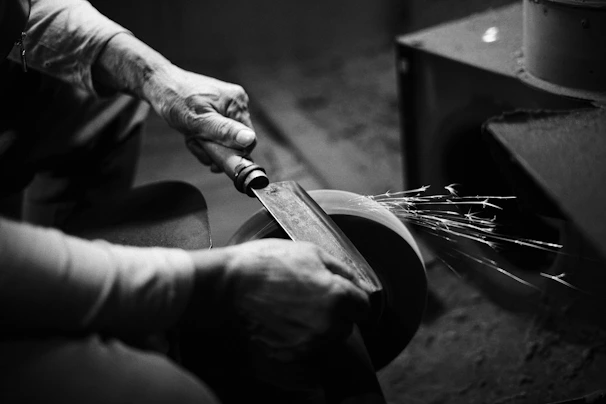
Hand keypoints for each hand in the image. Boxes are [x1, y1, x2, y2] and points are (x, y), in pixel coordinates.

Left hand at [150, 67, 255, 170]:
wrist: (159, 84)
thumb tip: (249, 139)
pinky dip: (203, 137)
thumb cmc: (175, 98)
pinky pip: (216, 132)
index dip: (233, 153)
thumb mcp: (199, 121)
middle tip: (196, 142)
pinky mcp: (218, 109)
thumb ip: (225, 131)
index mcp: (237, 102)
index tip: (213, 158)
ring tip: (191, 136)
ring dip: (206, 144)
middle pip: (235, 141)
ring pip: (223, 139)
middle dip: (214, 147)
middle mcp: (236, 102)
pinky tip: (192, 133)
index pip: (248, 139)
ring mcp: (227, 105)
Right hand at [186, 239, 369, 361]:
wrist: (229, 284)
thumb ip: (342, 269)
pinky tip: (284, 319)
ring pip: (327, 338)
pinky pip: (307, 348)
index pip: (363, 307)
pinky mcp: (290, 354)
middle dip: (336, 312)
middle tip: (311, 295)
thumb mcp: (310, 252)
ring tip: (294, 306)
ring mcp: (309, 343)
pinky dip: (300, 337)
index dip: (353, 297)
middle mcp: (328, 324)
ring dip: (319, 326)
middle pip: (346, 325)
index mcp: (338, 296)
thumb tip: (360, 284)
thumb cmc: (267, 263)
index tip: (342, 294)